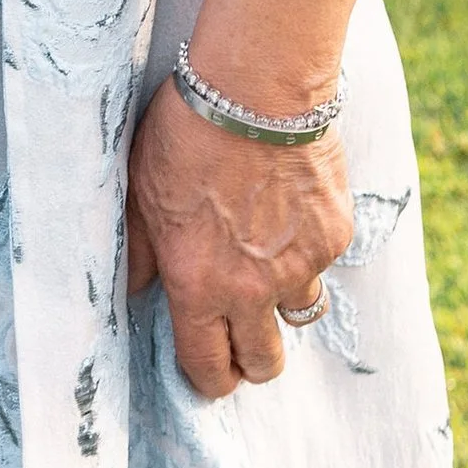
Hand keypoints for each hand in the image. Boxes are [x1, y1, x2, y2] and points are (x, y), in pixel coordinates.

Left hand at [125, 76, 352, 400]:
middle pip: (264, 363)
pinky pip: (321, 261)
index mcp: (198, 284)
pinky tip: (288, 207)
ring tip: (262, 255)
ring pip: (298, 314)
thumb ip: (138, 250)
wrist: (252, 89)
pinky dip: (306, 247)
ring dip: (281, 299)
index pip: (208, 369)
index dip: (208, 378)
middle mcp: (252, 288)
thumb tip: (133, 288)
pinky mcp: (334, 236)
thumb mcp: (140, 191)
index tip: (208, 366)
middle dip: (251, 357)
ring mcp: (300, 265)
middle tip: (239, 330)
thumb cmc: (185, 133)